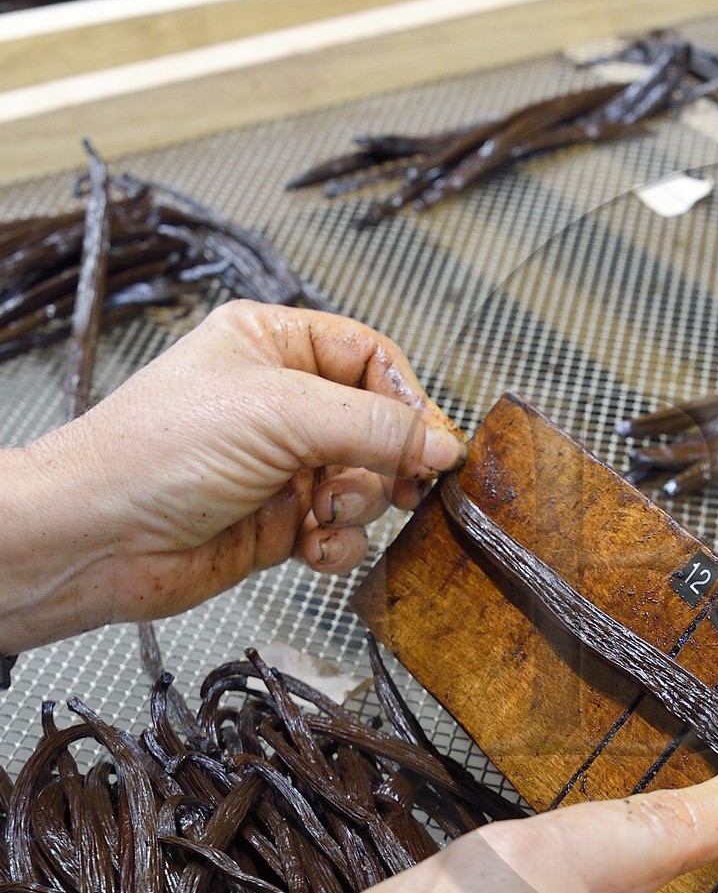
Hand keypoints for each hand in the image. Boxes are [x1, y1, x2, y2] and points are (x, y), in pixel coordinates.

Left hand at [0, 301, 463, 653]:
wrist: (98, 537)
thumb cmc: (155, 453)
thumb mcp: (280, 414)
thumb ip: (373, 426)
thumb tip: (444, 443)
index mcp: (271, 344)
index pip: (370, 356)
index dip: (406, 398)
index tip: (433, 441)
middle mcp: (277, 401)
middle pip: (375, 424)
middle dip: (387, 459)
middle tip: (403, 484)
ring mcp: (279, 464)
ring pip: (364, 481)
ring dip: (357, 503)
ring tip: (324, 511)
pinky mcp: (277, 522)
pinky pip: (339, 530)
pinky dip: (337, 544)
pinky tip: (313, 548)